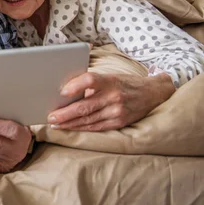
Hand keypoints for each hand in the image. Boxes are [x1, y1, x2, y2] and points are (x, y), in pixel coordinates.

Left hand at [47, 72, 174, 131]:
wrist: (152, 94)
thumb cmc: (124, 83)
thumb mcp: (110, 76)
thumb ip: (91, 83)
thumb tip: (66, 90)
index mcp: (110, 81)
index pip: (90, 80)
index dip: (75, 85)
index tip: (62, 92)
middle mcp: (114, 96)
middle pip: (85, 106)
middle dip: (65, 113)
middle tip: (50, 116)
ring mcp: (117, 112)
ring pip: (88, 120)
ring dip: (69, 123)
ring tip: (55, 124)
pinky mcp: (119, 123)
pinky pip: (96, 127)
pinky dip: (81, 128)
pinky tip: (70, 128)